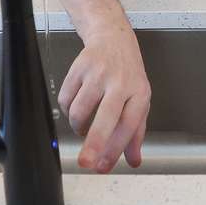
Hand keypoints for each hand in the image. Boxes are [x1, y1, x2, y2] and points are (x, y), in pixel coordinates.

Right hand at [57, 23, 150, 172]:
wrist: (113, 38)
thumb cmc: (128, 74)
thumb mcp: (139, 100)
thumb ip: (135, 133)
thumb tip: (133, 161)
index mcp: (139, 93)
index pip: (128, 126)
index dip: (115, 149)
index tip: (103, 166)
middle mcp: (119, 82)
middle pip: (105, 117)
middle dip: (94, 143)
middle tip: (86, 163)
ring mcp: (98, 73)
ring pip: (78, 111)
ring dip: (78, 127)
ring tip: (84, 126)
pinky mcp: (79, 67)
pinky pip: (65, 99)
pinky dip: (67, 110)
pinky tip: (77, 106)